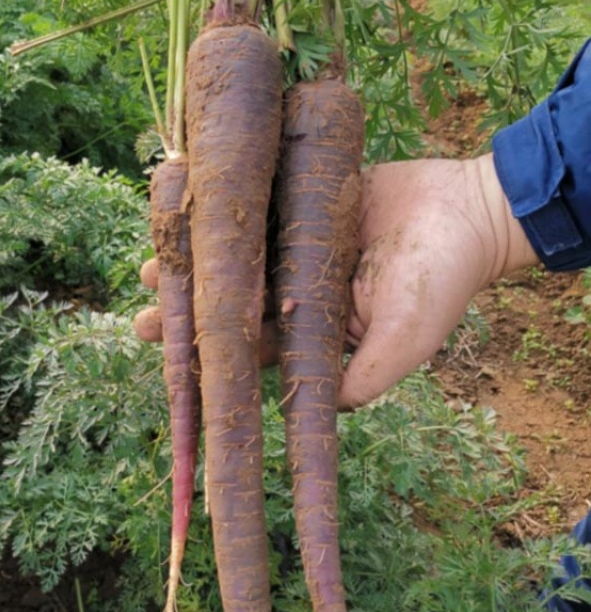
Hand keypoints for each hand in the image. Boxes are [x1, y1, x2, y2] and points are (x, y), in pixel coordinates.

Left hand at [133, 152, 537, 408]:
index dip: (208, 354)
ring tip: (150, 268)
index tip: (166, 355)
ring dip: (194, 264)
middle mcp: (294, 289)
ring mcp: (294, 244)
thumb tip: (322, 410)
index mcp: (311, 328)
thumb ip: (365, 375)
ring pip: (234, 258)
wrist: (469, 210)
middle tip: (142, 321)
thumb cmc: (440, 281)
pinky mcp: (302, 201)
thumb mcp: (405, 339)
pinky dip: (224, 210)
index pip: (249, 348)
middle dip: (188, 314)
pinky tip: (188, 210)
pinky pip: (255, 205)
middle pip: (232, 306)